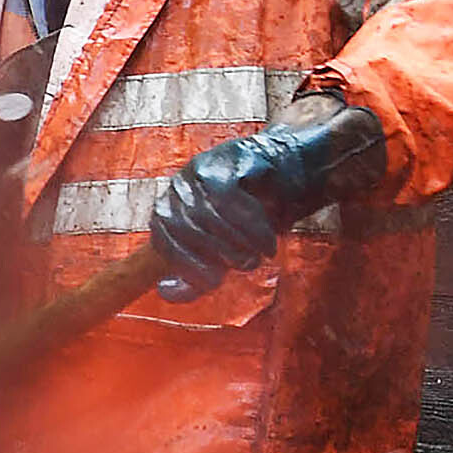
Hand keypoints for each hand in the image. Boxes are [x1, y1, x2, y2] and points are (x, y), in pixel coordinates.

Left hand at [146, 100, 382, 300]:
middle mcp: (176, 189)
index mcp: (167, 211)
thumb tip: (164, 292)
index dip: (185, 265)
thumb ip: (195, 279)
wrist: (290, 176)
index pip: (162, 241)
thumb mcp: (222, 256)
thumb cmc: (250, 222)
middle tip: (247, 265)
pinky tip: (268, 237)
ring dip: (238, 240)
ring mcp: (198, 171)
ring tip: (262, 253)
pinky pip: (228, 196)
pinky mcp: (223, 159)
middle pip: (184, 227)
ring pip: (206, 213)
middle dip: (217, 253)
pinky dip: (249, 224)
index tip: (214, 281)